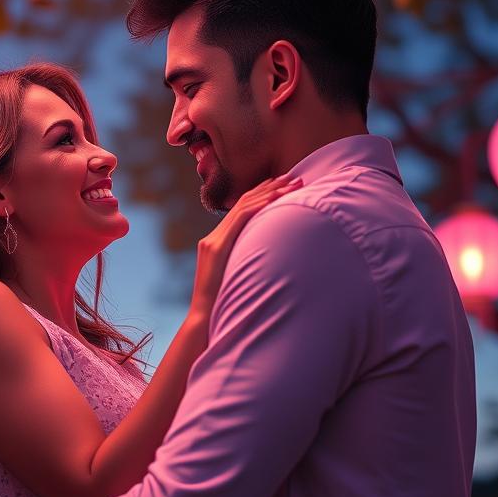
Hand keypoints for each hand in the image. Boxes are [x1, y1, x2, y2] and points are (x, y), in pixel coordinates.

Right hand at [190, 172, 302, 316]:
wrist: (204, 319)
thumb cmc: (225, 305)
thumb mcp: (238, 278)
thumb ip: (248, 262)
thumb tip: (273, 260)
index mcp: (218, 243)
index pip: (242, 210)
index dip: (264, 194)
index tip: (285, 185)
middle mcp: (213, 237)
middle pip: (243, 203)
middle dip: (270, 187)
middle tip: (293, 176)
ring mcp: (212, 241)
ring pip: (243, 207)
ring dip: (270, 193)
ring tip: (291, 183)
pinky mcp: (215, 247)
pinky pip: (240, 220)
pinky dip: (259, 206)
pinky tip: (276, 198)